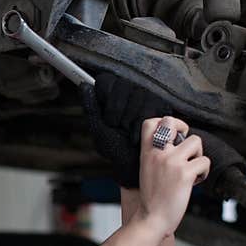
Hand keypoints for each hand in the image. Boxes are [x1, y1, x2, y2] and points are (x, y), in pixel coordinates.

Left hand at [81, 73, 172, 187]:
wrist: (136, 164)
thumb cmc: (116, 148)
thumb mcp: (99, 129)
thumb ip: (91, 108)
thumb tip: (84, 86)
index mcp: (111, 96)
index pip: (106, 81)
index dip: (106, 98)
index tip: (108, 117)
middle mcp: (129, 91)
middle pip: (122, 86)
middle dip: (117, 112)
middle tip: (119, 127)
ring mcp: (146, 95)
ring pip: (137, 94)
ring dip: (130, 118)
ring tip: (129, 131)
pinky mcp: (161, 103)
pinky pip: (150, 105)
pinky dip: (141, 123)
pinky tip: (138, 133)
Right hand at [137, 117, 209, 236]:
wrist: (152, 219)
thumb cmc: (152, 197)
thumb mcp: (147, 170)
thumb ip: (157, 154)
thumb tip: (177, 141)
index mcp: (146, 152)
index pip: (151, 122)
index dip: (166, 122)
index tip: (174, 134)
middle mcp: (158, 153)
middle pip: (172, 122)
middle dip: (184, 131)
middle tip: (186, 148)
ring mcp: (172, 162)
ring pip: (196, 141)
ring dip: (198, 156)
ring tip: (191, 170)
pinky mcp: (185, 174)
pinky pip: (205, 161)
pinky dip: (204, 173)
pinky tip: (194, 183)